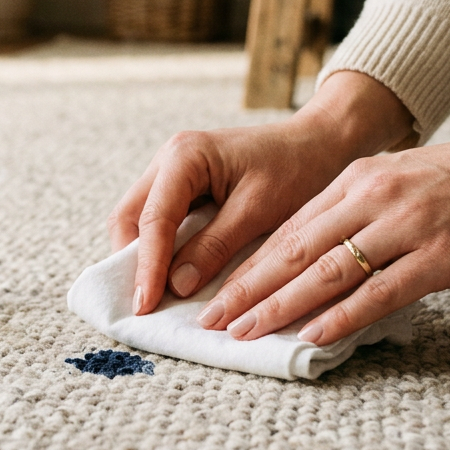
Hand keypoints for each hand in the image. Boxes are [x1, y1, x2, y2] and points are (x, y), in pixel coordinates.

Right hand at [108, 71, 414, 314]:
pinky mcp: (182, 186)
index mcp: (185, 156)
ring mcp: (172, 171)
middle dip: (132, 262)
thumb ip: (215, 246)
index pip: (153, 219)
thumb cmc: (297, 168)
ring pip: (138, 220)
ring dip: (142, 257)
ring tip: (153, 297)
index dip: (147, 265)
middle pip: (129, 217)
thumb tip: (176, 286)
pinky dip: (158, 250)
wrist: (320, 143)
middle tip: (142, 306)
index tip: (145, 305)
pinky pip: (157, 221)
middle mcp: (169, 159)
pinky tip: (169, 277)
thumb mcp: (259, 210)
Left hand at [196, 89, 449, 344]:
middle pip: (293, 250)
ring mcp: (405, 226)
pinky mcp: (441, 254)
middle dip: (246, 289)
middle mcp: (373, 198)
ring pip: (326, 271)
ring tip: (243, 333)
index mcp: (361, 179)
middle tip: (209, 321)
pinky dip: (341, 315)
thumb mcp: (408, 180)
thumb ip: (366, 212)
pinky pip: (380, 291)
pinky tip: (312, 334)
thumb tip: (326, 254)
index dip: (248, 265)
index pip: (289, 229)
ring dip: (279, 306)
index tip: (216, 292)